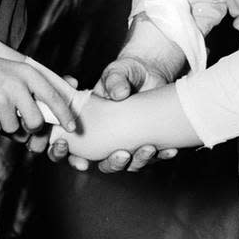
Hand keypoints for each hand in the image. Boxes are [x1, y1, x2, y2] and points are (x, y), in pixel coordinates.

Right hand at [0, 42, 79, 137]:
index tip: (72, 128)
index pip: (54, 97)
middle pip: (35, 122)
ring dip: (4, 124)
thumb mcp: (16, 68)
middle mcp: (17, 84)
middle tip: (19, 120)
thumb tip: (72, 85)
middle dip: (29, 128)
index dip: (65, 115)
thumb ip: (39, 82)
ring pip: (13, 129)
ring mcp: (1, 97)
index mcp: (28, 73)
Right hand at [48, 54, 178, 172]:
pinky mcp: (147, 144)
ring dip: (138, 161)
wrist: (149, 73)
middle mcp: (104, 141)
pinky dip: (161, 156)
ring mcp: (126, 145)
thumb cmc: (124, 73)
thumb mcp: (117, 72)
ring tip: (148, 148)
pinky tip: (170, 150)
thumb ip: (114, 80)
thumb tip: (119, 93)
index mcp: (86, 126)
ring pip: (128, 165)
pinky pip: (153, 158)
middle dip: (112, 163)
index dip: (68, 156)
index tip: (77, 157)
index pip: (69, 149)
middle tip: (121, 154)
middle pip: (102, 164)